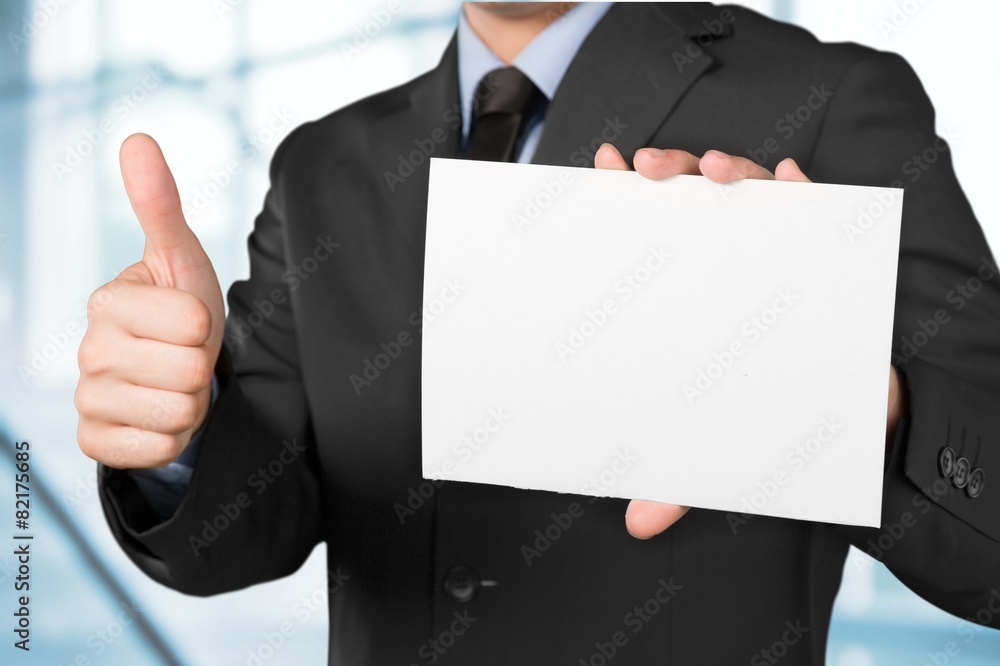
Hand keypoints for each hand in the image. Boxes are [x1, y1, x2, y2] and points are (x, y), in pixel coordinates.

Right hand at [75, 134, 225, 468]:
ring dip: (192, 402)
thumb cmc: (180, 313)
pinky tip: (159, 417)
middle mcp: (87, 351)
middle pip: (189, 368)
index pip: (194, 320)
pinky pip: (157, 448)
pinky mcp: (94, 441)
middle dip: (202, 367)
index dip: (207, 325)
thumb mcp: (180, 258)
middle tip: (186, 358)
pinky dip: (173, 437)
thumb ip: (160, 205)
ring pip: (178, 411)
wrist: (174, 374)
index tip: (190, 323)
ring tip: (176, 386)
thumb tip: (138, 139)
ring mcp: (87, 399)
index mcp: (106, 302)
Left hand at [594, 144, 810, 538]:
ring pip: (746, 190)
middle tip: (643, 169)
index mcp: (690, 287)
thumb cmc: (771, 413)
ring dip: (728, 168)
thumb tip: (639, 523)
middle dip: (667, 170)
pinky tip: (790, 178)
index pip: (648, 230)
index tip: (597, 171)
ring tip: (712, 169)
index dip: (620, 196)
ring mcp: (773, 248)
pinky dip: (801, 188)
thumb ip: (679, 474)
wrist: (850, 414)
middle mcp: (726, 258)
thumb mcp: (719, 445)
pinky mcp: (823, 250)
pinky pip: (814, 206)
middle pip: (689, 196)